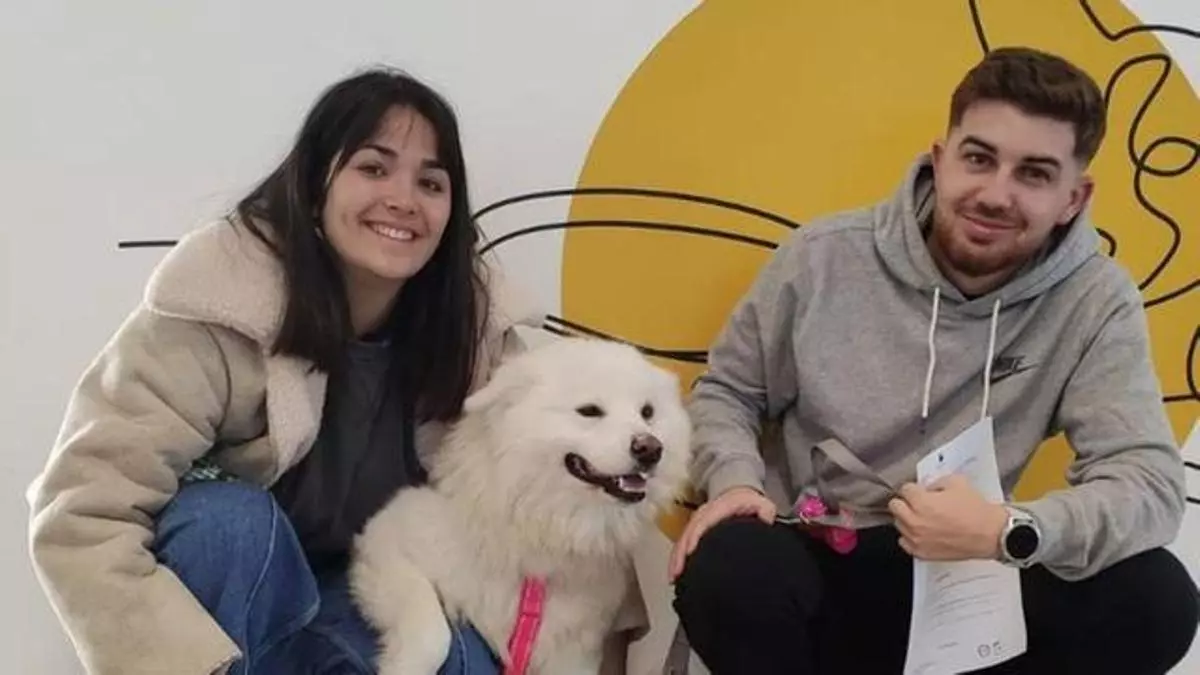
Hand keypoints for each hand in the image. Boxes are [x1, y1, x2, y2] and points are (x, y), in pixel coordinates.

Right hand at [668, 486, 775, 580]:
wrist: (737, 492)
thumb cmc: (747, 501)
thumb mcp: (762, 504)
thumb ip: (765, 512)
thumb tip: (765, 522)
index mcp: (719, 508)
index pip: (704, 522)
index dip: (695, 537)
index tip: (689, 552)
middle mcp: (705, 514)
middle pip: (688, 533)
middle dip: (680, 553)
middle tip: (677, 572)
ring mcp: (698, 521)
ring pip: (682, 540)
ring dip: (675, 558)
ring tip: (673, 577)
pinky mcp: (695, 529)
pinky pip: (683, 543)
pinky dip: (677, 557)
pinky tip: (675, 572)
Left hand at [887, 474, 1007, 560]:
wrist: (991, 534)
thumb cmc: (976, 511)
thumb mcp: (956, 483)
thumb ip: (936, 482)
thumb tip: (927, 487)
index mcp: (921, 502)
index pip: (904, 489)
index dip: (915, 488)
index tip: (920, 490)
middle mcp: (915, 521)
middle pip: (895, 506)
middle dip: (906, 502)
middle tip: (917, 502)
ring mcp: (917, 539)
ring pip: (898, 524)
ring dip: (907, 518)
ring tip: (923, 517)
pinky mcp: (922, 553)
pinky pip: (904, 542)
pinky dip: (910, 536)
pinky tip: (921, 532)